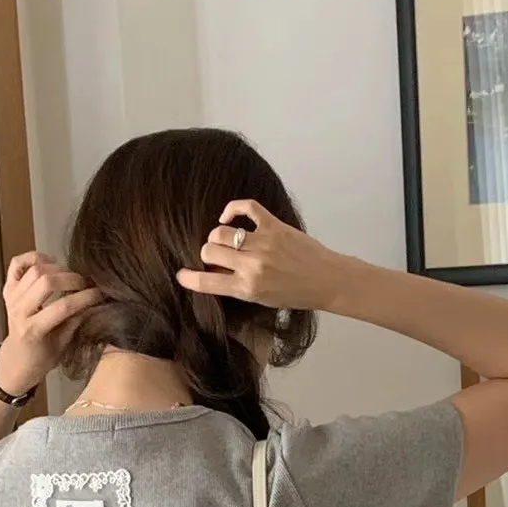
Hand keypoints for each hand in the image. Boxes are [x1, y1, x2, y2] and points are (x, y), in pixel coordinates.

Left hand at [0, 253, 101, 395]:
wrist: (16, 359)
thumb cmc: (42, 357)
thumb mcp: (62, 345)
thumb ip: (75, 322)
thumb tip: (93, 302)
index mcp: (33, 330)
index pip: (62, 307)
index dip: (84, 297)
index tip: (100, 293)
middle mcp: (19, 310)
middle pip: (46, 281)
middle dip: (72, 279)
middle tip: (86, 283)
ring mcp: (11, 297)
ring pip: (34, 269)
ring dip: (57, 268)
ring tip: (70, 276)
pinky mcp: (8, 288)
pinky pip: (17, 263)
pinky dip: (33, 258)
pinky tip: (48, 264)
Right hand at [176, 201, 349, 311]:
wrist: (326, 280)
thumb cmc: (295, 294)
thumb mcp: (262, 299)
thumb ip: (238, 286)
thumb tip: (216, 272)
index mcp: (247, 289)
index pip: (208, 282)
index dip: (189, 279)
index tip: (181, 275)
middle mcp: (252, 265)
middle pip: (210, 251)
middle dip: (207, 254)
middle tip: (215, 257)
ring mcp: (263, 243)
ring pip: (221, 230)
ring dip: (218, 235)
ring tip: (224, 240)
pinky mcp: (273, 225)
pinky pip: (245, 207)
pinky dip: (232, 208)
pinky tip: (229, 216)